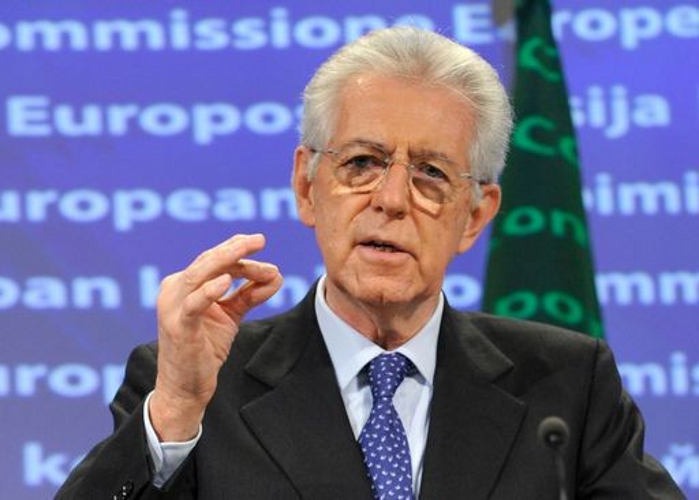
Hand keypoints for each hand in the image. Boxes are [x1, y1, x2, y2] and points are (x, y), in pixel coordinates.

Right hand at [149, 234, 282, 440]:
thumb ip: (249, 294)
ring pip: (198, 274)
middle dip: (234, 248)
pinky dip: (208, 291)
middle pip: (206, 261)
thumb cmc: (204, 349)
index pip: (213, 260)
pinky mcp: (178, 327)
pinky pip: (193, 304)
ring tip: (247, 249)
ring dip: (226, 261)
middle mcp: (174, 290)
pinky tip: (225, 281)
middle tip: (259, 239)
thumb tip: (277, 275)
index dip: (238, 251)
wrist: (186, 388)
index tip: (261, 243)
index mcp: (184, 285)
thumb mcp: (230, 315)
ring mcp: (173, 308)